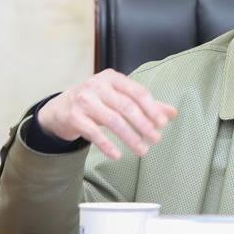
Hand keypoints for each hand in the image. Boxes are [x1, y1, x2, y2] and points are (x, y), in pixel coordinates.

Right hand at [37, 69, 177, 159]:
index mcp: (112, 78)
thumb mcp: (119, 98)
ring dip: (130, 137)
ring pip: (113, 121)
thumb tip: (173, 113)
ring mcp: (84, 101)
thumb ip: (146, 104)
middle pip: (126, 106)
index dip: (152, 108)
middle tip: (156, 139)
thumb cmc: (97, 101)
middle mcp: (97, 85)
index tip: (163, 123)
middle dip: (144, 124)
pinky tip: (118, 155)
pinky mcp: (73, 117)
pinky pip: (94, 133)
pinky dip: (107, 145)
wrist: (60, 109)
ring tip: (142, 150)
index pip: (137, 91)